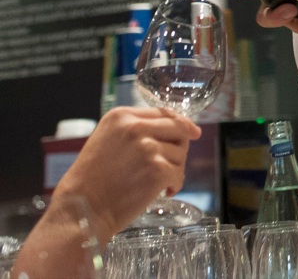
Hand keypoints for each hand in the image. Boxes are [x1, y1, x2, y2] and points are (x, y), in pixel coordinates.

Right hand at [53, 107, 201, 242]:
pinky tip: (163, 192)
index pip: (164, 113)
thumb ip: (134, 131)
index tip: (192, 131)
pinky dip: (175, 185)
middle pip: (179, 128)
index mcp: (120, 116)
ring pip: (180, 154)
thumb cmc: (91, 181)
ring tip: (157, 183)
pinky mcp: (157, 170)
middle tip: (172, 164)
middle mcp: (135, 127)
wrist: (80, 210)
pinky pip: (179, 174)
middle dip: (181, 147)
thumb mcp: (106, 141)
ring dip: (174, 170)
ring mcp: (147, 148)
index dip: (181, 124)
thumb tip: (175, 127)